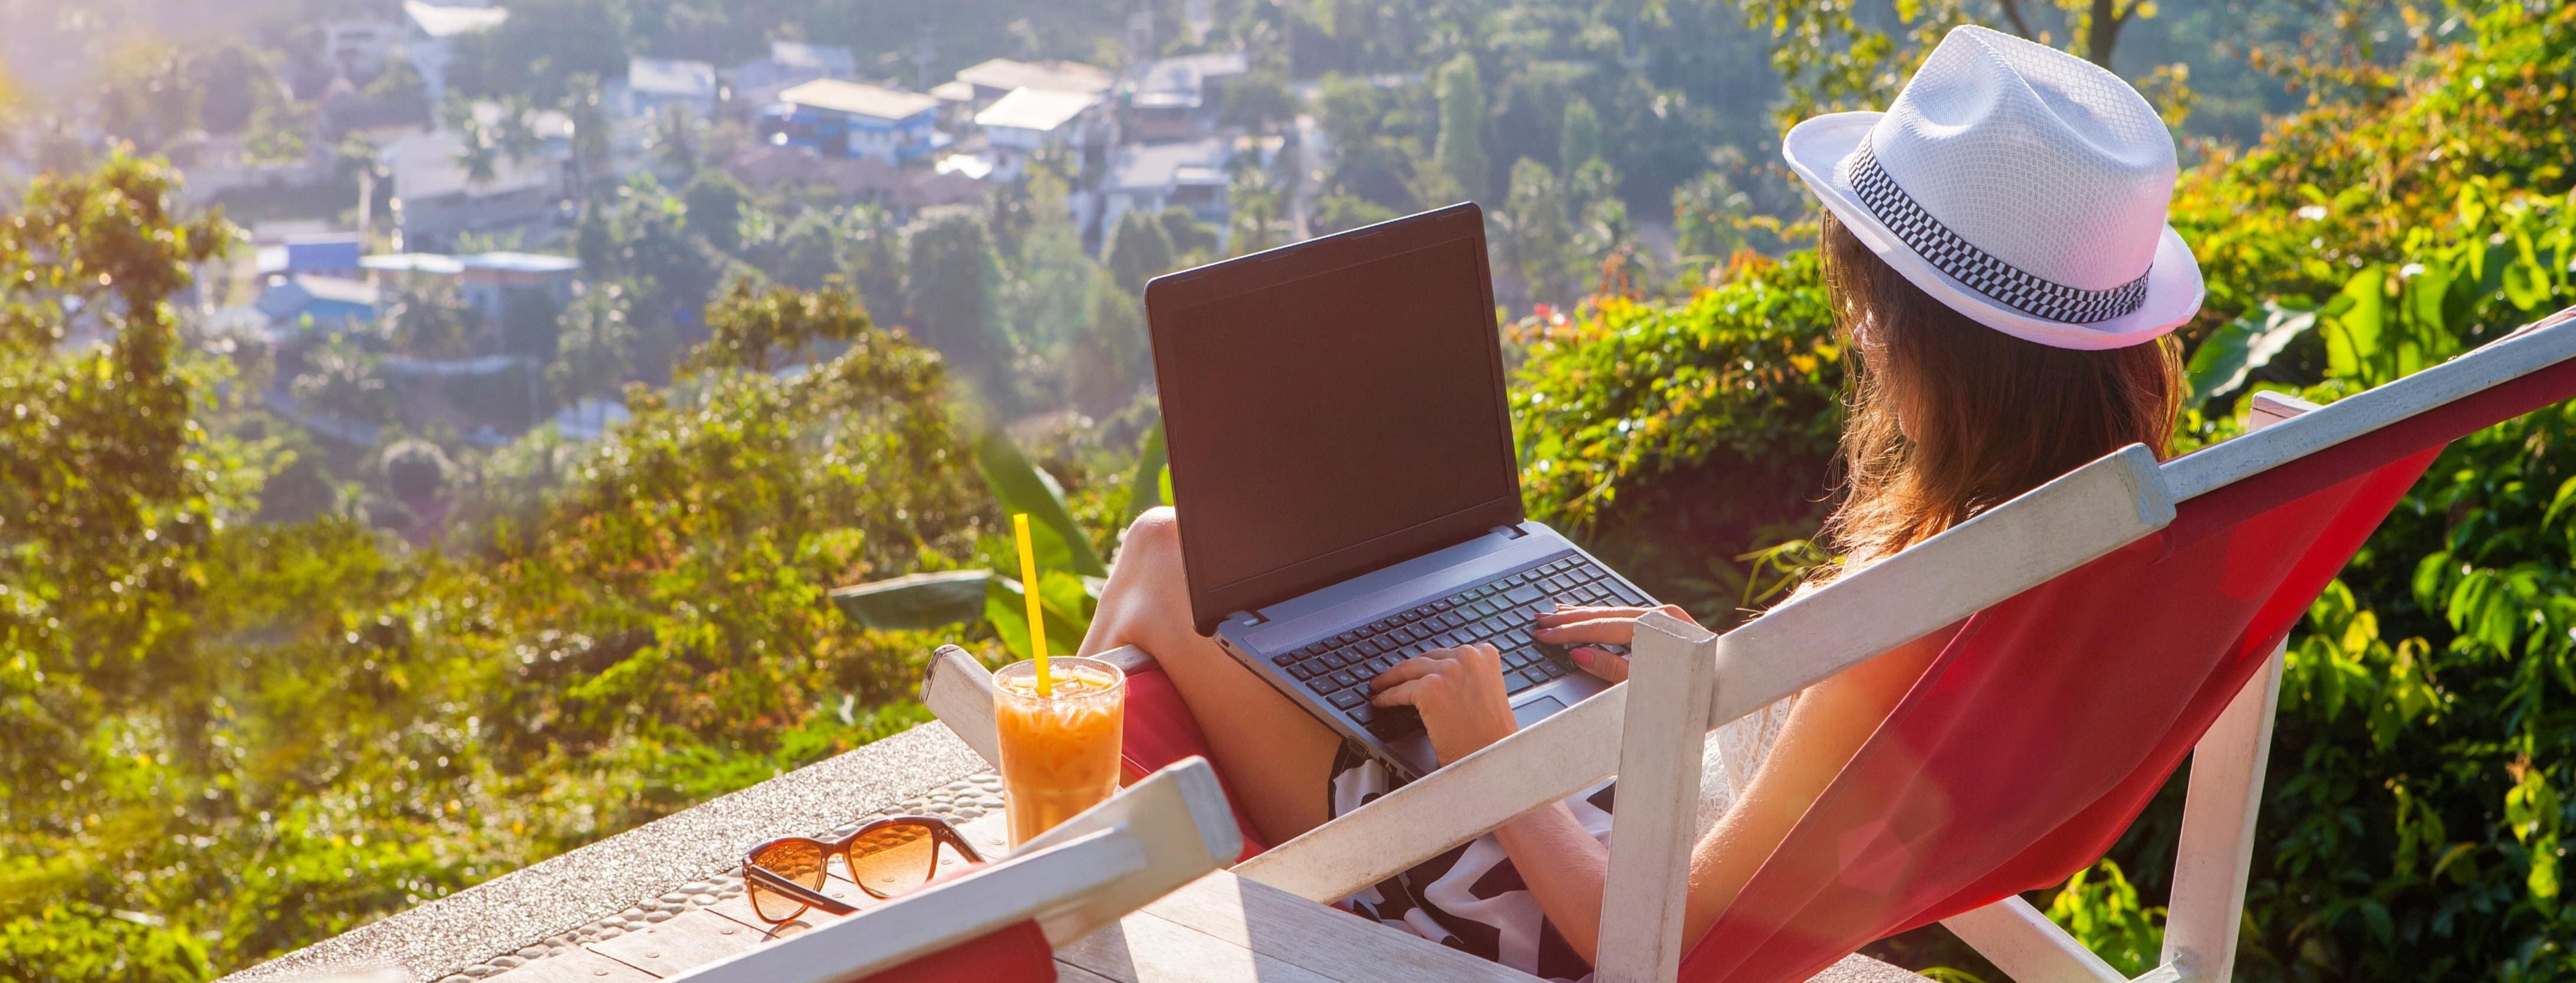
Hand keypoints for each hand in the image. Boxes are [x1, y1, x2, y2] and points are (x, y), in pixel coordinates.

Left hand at [1369, 644, 1518, 764]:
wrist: (1492, 758)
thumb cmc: (1491, 737)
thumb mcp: (1487, 693)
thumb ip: (1468, 678)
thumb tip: (1438, 677)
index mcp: (1485, 655)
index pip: (1446, 653)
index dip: (1428, 664)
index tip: (1416, 669)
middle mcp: (1467, 657)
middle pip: (1425, 659)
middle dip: (1407, 670)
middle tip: (1391, 677)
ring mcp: (1448, 671)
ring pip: (1408, 671)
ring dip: (1391, 680)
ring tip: (1380, 686)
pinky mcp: (1430, 689)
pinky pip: (1400, 691)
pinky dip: (1387, 697)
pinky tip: (1381, 702)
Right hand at [1530, 604, 1701, 682]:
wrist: (1735, 690)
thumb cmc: (1695, 693)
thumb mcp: (1649, 686)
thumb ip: (1613, 669)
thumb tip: (1580, 654)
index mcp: (1658, 624)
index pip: (1603, 626)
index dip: (1569, 632)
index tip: (1543, 635)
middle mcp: (1663, 615)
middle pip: (1607, 614)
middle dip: (1570, 618)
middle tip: (1540, 621)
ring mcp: (1667, 618)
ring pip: (1615, 612)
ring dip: (1584, 615)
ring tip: (1556, 613)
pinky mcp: (1669, 625)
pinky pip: (1628, 616)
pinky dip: (1604, 618)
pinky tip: (1590, 615)